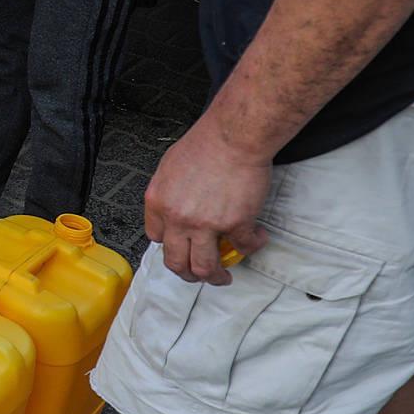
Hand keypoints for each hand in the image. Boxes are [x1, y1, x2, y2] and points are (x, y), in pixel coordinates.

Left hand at [141, 113, 272, 285]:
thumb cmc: (205, 143)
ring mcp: (205, 225)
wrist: (234, 136)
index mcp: (158, 203)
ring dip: (215, 278)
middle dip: (187, 274)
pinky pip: (244, 248)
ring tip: (223, 277)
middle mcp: (177, 218)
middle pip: (176, 262)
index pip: (157, 238)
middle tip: (198, 275)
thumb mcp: (169, 167)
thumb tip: (172, 208)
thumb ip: (168, 193)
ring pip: (204, 268)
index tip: (180, 246)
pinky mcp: (235, 225)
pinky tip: (256, 239)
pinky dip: (252, 247)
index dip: (171, 244)